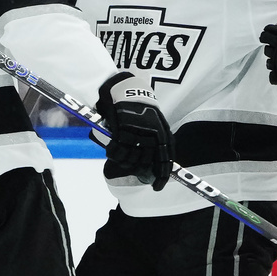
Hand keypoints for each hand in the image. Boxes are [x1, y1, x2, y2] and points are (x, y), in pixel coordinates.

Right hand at [96, 72, 173, 190]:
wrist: (126, 88)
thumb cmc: (140, 106)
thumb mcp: (156, 122)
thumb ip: (157, 139)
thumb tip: (151, 160)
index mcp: (163, 133)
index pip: (165, 160)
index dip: (161, 176)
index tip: (157, 187)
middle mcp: (153, 135)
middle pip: (146, 163)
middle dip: (139, 171)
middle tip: (132, 171)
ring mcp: (138, 134)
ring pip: (131, 159)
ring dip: (124, 161)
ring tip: (119, 157)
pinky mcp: (123, 131)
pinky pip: (118, 151)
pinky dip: (113, 154)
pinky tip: (111, 151)